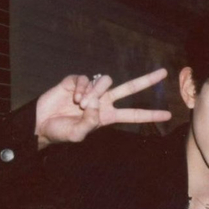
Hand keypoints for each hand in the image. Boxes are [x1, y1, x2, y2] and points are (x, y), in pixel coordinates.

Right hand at [35, 69, 171, 148]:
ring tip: (80, 104)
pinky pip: (86, 78)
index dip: (150, 115)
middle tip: (164, 73)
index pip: (133, 115)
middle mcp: (103, 101)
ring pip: (106, 81)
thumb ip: (89, 123)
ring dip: (94, 92)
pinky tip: (72, 96)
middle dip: (147, 80)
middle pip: (130, 88)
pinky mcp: (77, 81)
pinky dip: (81, 87)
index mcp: (107, 116)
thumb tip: (96, 105)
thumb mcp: (77, 134)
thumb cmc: (60, 132)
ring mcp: (92, 89)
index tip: (168, 115)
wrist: (41, 123)